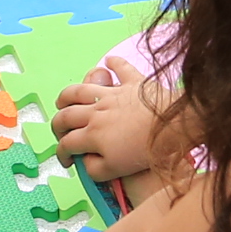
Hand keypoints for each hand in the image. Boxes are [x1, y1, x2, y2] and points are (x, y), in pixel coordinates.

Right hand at [51, 61, 173, 185]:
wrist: (172, 128)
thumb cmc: (145, 151)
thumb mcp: (115, 170)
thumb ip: (93, 168)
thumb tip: (83, 160)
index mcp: (92, 134)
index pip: (66, 143)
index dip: (62, 154)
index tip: (67, 161)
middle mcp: (96, 111)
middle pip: (66, 115)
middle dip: (58, 125)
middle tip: (61, 132)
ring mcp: (112, 94)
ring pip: (81, 89)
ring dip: (68, 95)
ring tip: (63, 100)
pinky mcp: (132, 82)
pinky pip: (121, 68)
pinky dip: (114, 64)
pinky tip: (108, 62)